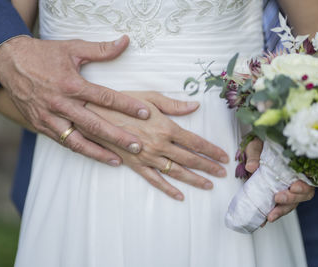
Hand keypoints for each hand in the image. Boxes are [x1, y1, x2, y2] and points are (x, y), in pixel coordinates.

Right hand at [0, 35, 149, 166]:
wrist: (9, 62)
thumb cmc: (44, 55)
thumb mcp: (72, 48)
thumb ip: (100, 50)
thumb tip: (124, 42)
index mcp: (71, 84)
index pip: (104, 97)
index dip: (126, 105)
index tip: (145, 113)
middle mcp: (60, 104)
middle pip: (94, 125)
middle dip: (117, 137)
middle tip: (138, 146)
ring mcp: (49, 117)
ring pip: (77, 141)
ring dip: (98, 153)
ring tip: (118, 161)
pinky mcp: (40, 125)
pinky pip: (63, 141)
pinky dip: (80, 149)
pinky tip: (95, 155)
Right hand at [83, 91, 229, 200]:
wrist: (94, 115)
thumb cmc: (122, 103)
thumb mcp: (149, 98)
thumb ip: (174, 105)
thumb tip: (195, 106)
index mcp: (166, 127)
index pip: (196, 142)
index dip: (211, 150)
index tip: (224, 156)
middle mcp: (160, 145)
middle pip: (190, 159)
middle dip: (209, 167)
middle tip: (223, 173)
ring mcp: (148, 157)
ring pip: (177, 172)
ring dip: (195, 179)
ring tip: (209, 185)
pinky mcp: (136, 165)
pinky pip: (155, 180)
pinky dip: (168, 189)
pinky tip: (179, 196)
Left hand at [244, 138, 314, 222]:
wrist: (254, 150)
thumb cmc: (260, 146)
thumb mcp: (257, 146)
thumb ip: (255, 155)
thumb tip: (251, 167)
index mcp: (296, 165)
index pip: (308, 179)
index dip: (303, 186)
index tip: (294, 187)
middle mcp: (296, 178)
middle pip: (303, 195)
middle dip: (291, 199)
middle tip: (278, 198)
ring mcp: (288, 188)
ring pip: (293, 204)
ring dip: (282, 211)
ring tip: (270, 216)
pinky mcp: (278, 195)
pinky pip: (280, 207)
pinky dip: (273, 214)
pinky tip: (264, 220)